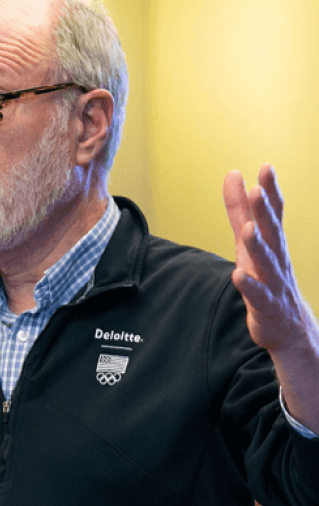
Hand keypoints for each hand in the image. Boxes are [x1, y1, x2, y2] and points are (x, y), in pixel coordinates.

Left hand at [223, 164, 315, 352]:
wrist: (286, 324)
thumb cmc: (265, 275)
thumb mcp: (250, 239)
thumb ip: (239, 209)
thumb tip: (233, 174)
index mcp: (272, 241)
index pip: (274, 212)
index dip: (270, 191)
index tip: (266, 167)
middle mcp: (276, 257)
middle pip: (272, 232)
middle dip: (265, 212)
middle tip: (258, 190)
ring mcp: (273, 281)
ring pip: (266, 261)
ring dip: (257, 245)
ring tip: (248, 229)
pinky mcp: (266, 305)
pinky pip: (257, 295)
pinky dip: (249, 285)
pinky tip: (238, 275)